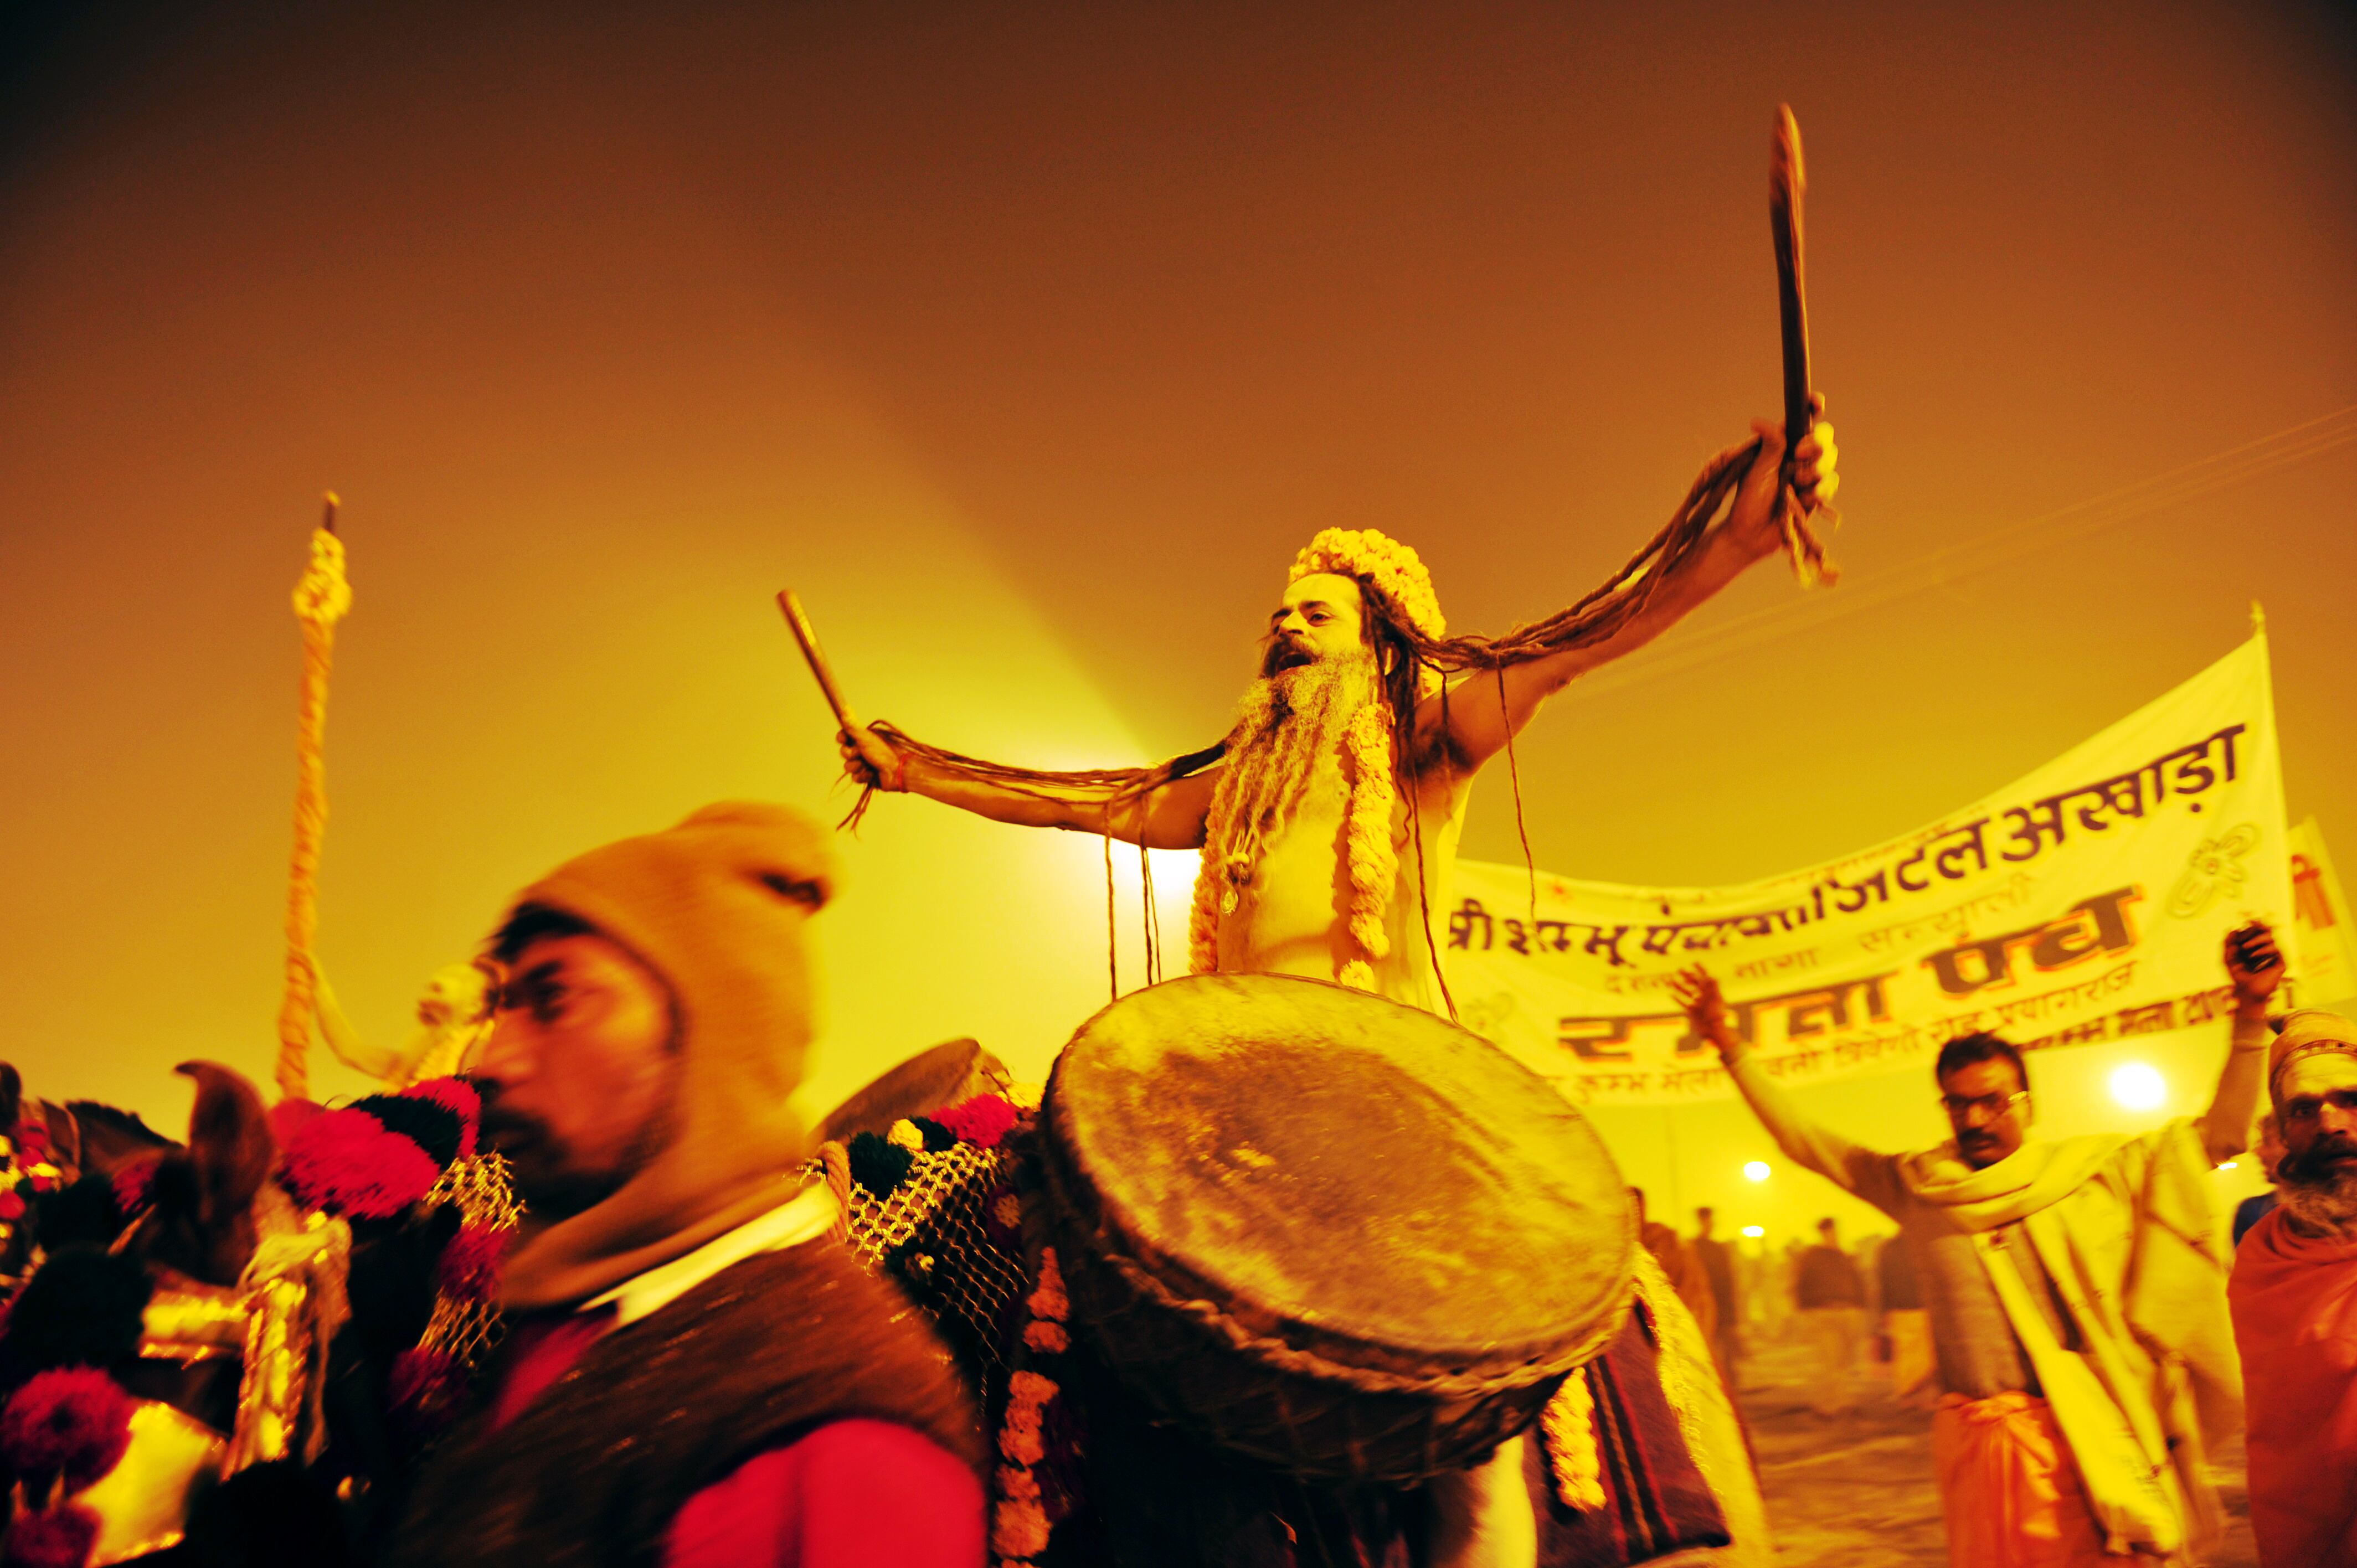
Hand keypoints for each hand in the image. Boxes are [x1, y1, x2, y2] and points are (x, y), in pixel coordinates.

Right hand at [837, 725, 907, 792]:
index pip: (845, 736)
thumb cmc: (886, 753)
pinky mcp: (867, 776)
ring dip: (857, 767)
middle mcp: (864, 750)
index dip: (842, 738)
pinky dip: (863, 776)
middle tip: (861, 754)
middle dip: (851, 755)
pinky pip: (855, 778)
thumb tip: (844, 708)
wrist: (899, 772)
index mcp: (864, 738)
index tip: (842, 739)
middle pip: (844, 752)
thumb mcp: (866, 738)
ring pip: (848, 766)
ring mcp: (865, 764)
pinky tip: (872, 774)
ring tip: (869, 766)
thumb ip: (852, 726)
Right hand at [1669, 965, 1742, 1061]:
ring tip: (1671, 979)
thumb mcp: (1715, 1000)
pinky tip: (1670, 994)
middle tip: (1679, 969)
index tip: (1694, 961)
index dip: (1701, 969)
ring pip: (1687, 992)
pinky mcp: (1692, 1011)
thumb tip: (1711, 976)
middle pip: (1695, 983)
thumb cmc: (1716, 1015)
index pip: (1705, 977)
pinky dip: (1677, 998)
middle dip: (1687, 975)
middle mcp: (1704, 996)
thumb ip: (1713, 987)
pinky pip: (1683, 1003)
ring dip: (1679, 985)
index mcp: (1711, 991)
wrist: (1714, 1031)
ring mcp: (1698, 1003)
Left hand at [1727, 394, 1837, 557]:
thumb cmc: (1749, 499)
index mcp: (1783, 442)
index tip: (1817, 402)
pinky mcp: (1817, 495)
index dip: (1812, 407)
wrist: (1751, 535)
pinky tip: (1802, 498)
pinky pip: (1830, 485)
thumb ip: (1769, 444)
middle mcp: (1799, 455)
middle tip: (1800, 453)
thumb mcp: (1756, 468)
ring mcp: (1809, 474)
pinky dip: (1817, 491)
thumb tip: (1757, 420)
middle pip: (1824, 438)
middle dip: (1817, 444)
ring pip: (1830, 461)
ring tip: (1795, 482)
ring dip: (1814, 471)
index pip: (1802, 418)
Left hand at [2224, 920, 2283, 1008]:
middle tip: (2249, 925)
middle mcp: (2266, 951)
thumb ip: (2228, 944)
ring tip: (2246, 947)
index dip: (2253, 925)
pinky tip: (2253, 954)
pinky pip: (2275, 948)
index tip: (2247, 919)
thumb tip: (2232, 929)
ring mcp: (2274, 957)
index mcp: (2255, 949)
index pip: (2257, 932)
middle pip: (2267, 932)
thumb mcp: (2228, 959)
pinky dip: (2263, 949)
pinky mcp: (2281, 963)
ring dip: (2257, 939)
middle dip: (2257, 927)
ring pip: (2271, 938)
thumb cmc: (2238, 977)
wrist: (2247, 992)